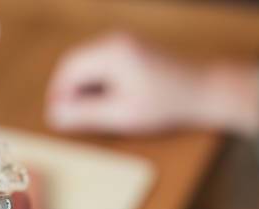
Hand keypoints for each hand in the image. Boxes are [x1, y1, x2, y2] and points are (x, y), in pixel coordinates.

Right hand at [46, 32, 258, 135]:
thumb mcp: (122, 115)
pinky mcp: (132, 49)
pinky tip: (105, 102)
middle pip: (76, 63)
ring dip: (82, 87)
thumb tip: (54, 116)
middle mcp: (115, 40)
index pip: (69, 69)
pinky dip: (97, 82)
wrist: (204, 91)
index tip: (56, 117)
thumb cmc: (166, 104)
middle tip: (67, 118)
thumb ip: (85, 115)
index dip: (58, 94)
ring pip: (89, 63)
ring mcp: (124, 42)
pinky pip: (103, 63)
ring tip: (87, 113)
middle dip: (69, 91)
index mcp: (111, 52)